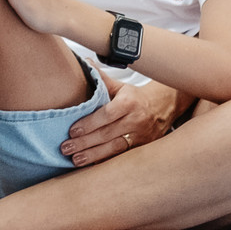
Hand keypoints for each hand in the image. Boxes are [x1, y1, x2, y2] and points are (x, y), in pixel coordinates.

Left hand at [60, 78, 183, 165]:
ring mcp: (142, 136)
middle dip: (85, 143)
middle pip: (108, 134)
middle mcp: (137, 120)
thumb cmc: (135, 97)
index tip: (71, 131)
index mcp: (129, 102)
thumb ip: (100, 78)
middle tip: (66, 148)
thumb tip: (83, 63)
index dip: (89, 124)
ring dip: (93, 155)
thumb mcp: (120, 86)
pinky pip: (123, 157)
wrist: (164, 107)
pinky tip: (91, 166)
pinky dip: (106, 162)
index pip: (106, 115)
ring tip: (75, 160)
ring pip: (115, 148)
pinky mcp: (143, 148)